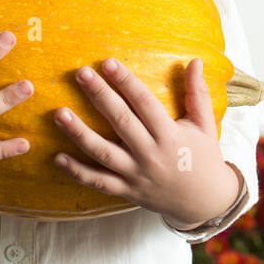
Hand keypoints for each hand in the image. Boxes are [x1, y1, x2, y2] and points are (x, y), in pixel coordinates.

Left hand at [52, 56, 241, 226]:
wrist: (205, 203)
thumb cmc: (204, 157)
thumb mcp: (205, 124)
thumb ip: (198, 93)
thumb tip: (194, 61)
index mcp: (170, 135)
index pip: (144, 103)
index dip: (125, 82)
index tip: (108, 63)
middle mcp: (150, 154)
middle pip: (121, 121)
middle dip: (100, 96)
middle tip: (81, 74)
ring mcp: (136, 174)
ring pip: (103, 153)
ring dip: (79, 133)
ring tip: (59, 114)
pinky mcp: (126, 190)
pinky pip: (98, 182)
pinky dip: (78, 171)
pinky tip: (57, 157)